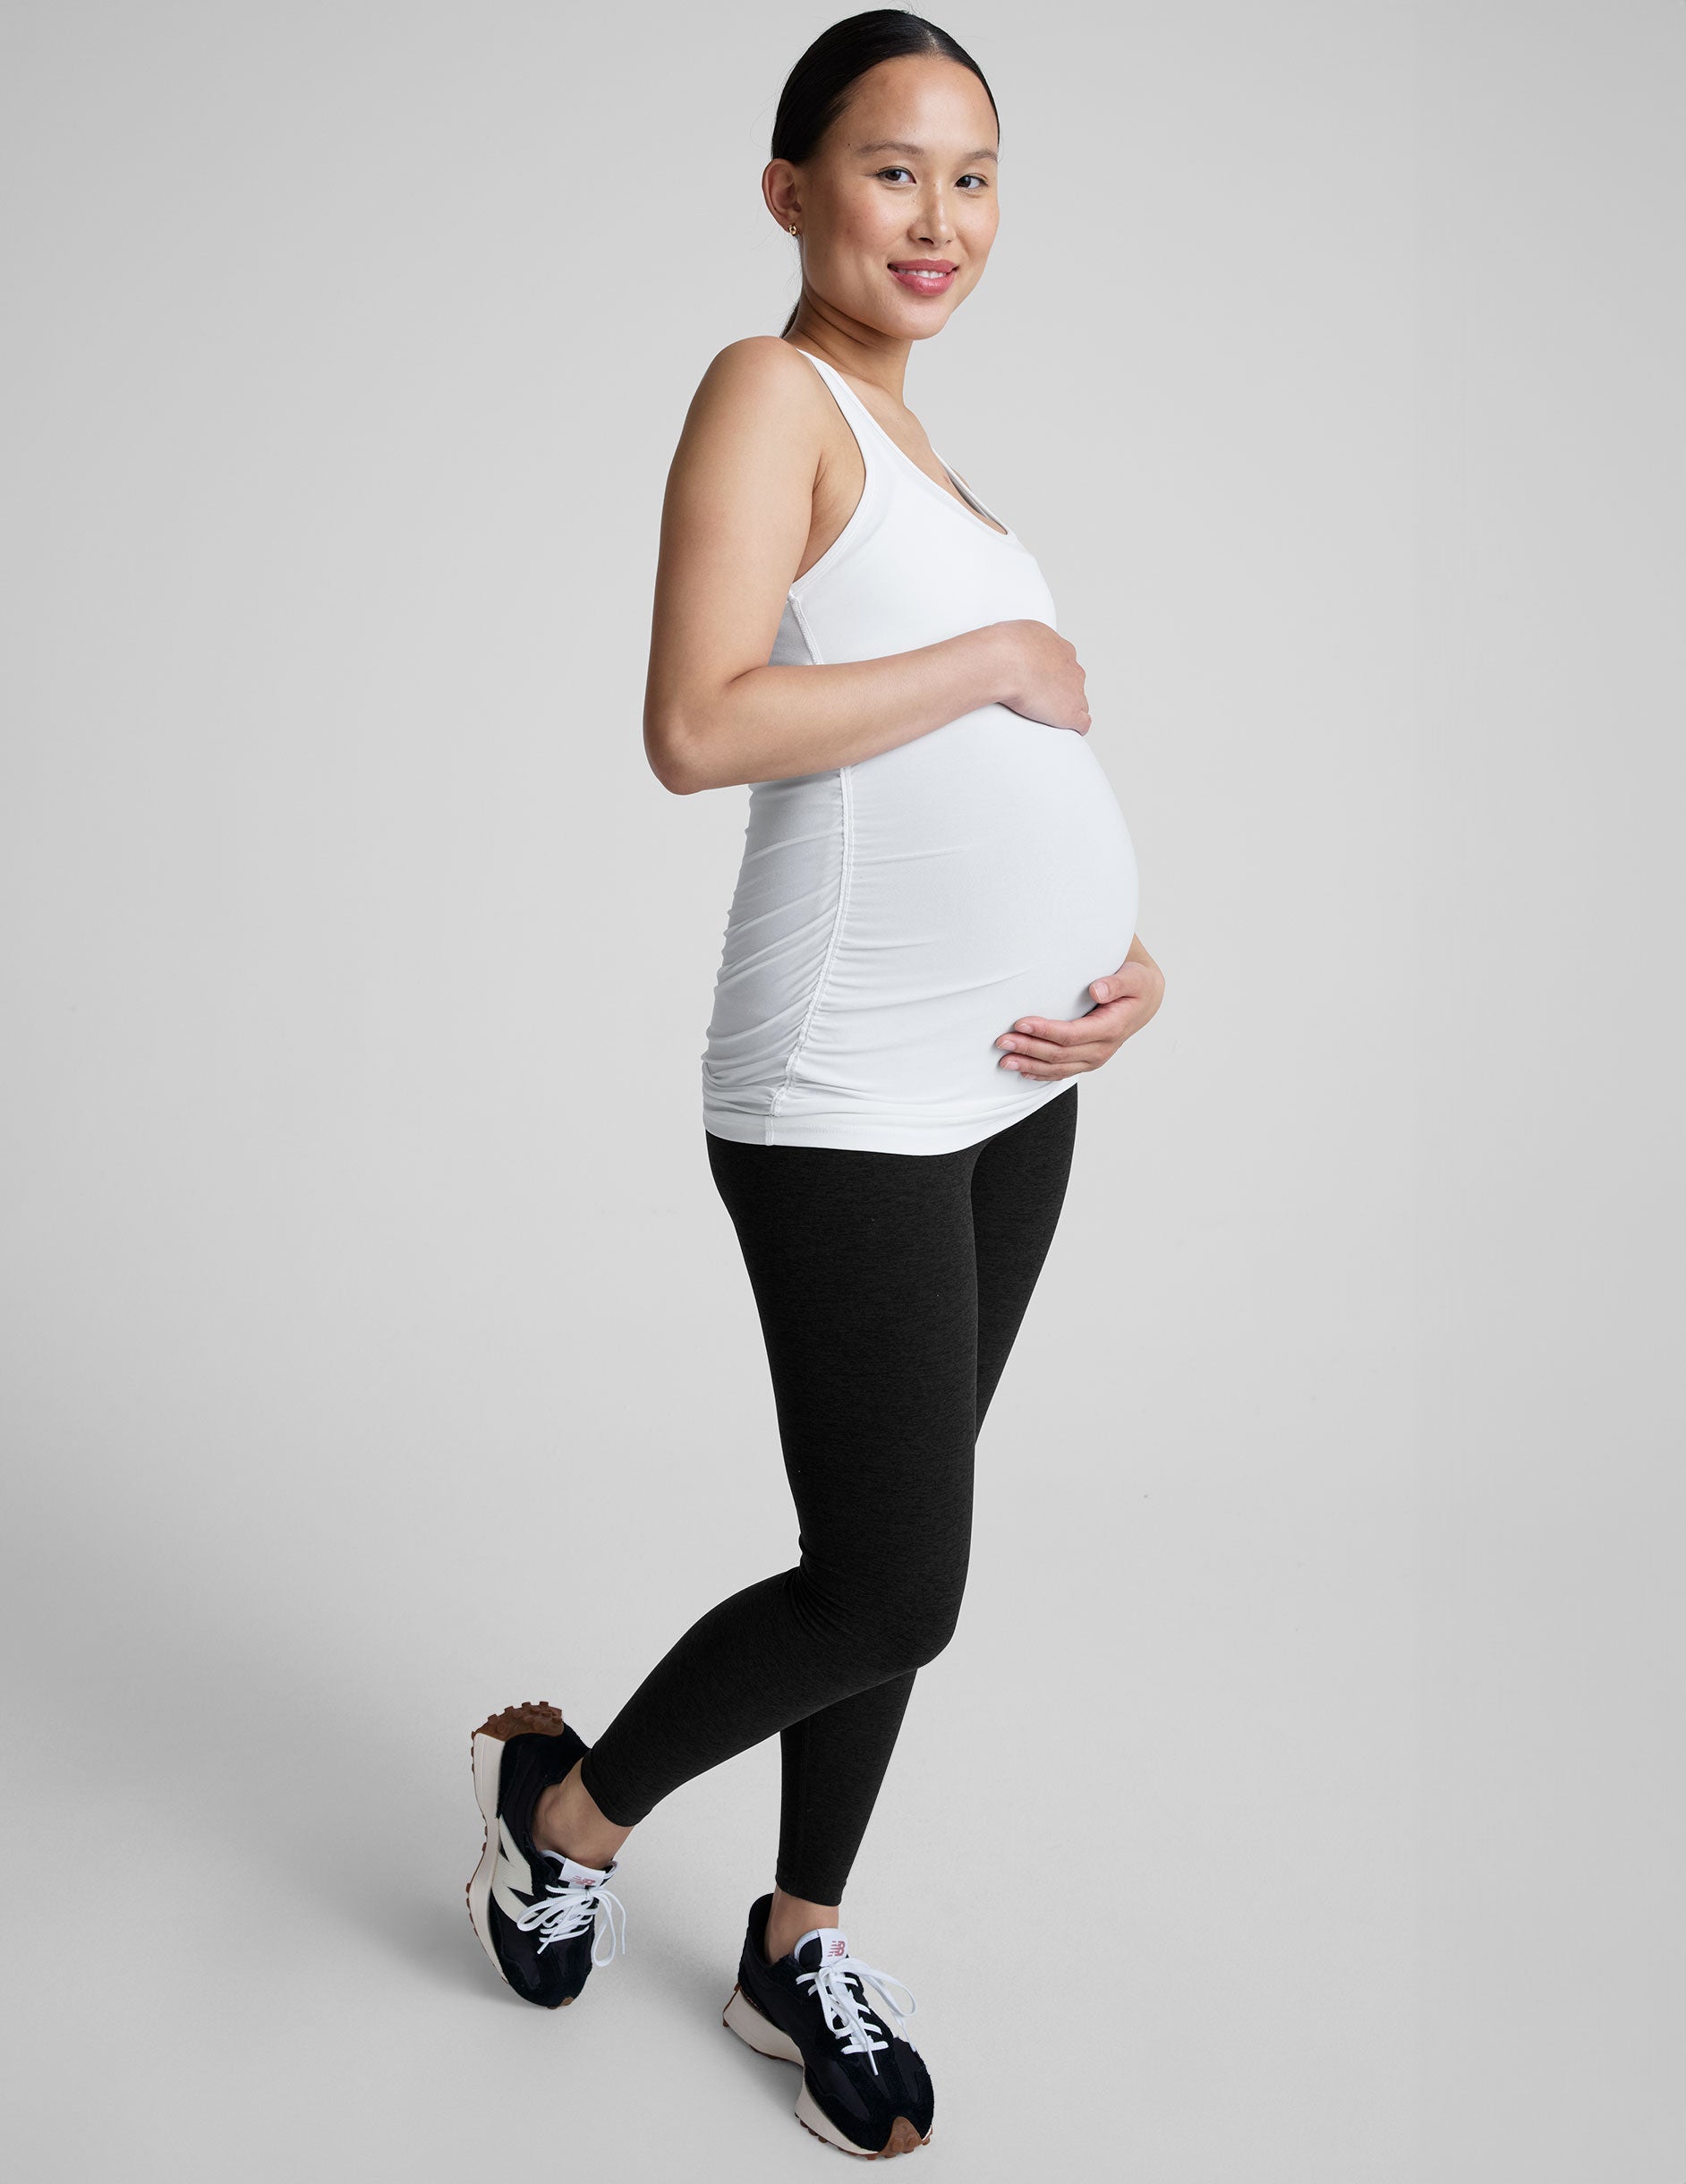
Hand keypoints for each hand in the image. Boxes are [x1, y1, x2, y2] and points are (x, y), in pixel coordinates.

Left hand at [994, 943, 1165, 1080]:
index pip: (1072, 1035)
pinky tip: (1023, 1071)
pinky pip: (1062, 1072)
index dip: (1045, 1031)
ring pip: (1058, 1068)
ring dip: (1030, 1065)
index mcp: (1111, 1028)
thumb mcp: (1134, 978)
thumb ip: (1116, 983)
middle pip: (1060, 1054)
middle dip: (1029, 1049)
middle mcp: (1102, 1048)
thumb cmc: (1136, 985)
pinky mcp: (1087, 1060)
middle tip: (1002, 1041)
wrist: (1145, 1001)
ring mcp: (1095, 1058)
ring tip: (1004, 1061)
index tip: (1021, 1024)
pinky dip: (1041, 1074)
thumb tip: (1096, 990)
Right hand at [996, 620, 1089, 733]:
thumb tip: (1014, 651)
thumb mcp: (1016, 635)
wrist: (1006, 662)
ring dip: (1065, 709)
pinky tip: (1064, 731)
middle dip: (1060, 691)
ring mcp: (1074, 691)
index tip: (1039, 681)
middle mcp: (1072, 669)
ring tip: (1043, 715)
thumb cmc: (1005, 647)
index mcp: (1061, 649)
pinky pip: (1083, 723)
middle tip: (1037, 698)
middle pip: (1073, 684)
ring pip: (1079, 703)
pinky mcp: (1070, 713)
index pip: (1065, 665)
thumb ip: (1023, 643)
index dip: (1053, 676)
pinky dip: (1075, 728)